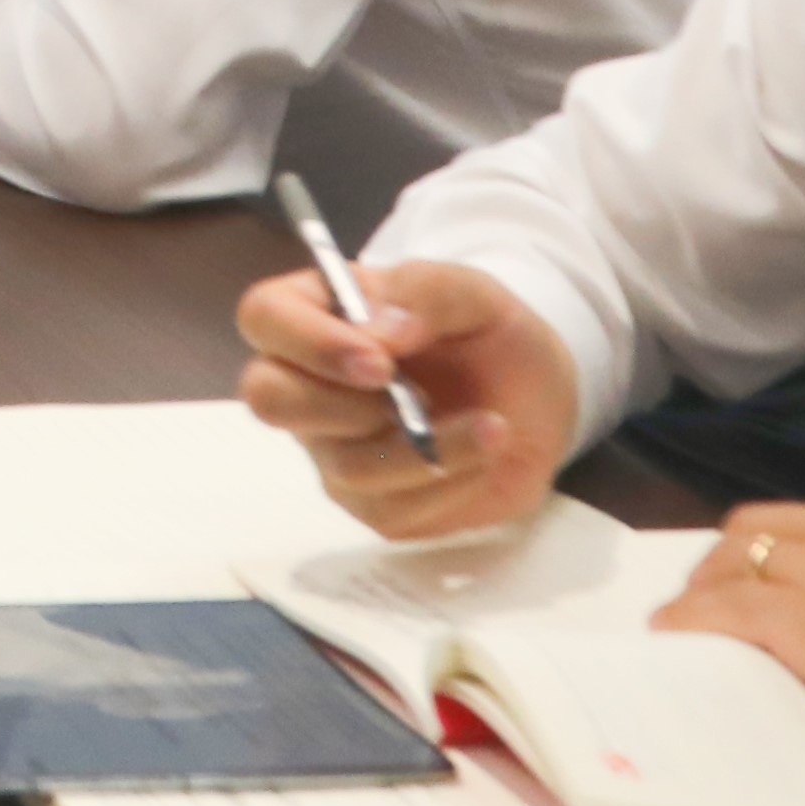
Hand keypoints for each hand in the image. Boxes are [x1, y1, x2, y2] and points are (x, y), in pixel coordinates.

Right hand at [232, 257, 581, 542]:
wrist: (539, 403)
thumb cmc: (489, 336)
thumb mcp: (472, 294)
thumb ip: (423, 294)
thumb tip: (377, 332)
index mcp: (315, 313)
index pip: (265, 317)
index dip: (311, 343)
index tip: (381, 363)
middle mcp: (306, 382)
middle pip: (271, 400)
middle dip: (346, 407)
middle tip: (418, 400)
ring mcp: (332, 449)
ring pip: (345, 467)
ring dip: (427, 451)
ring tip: (491, 427)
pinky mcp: (370, 503)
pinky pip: (391, 511)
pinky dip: (450, 485)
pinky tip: (484, 455)